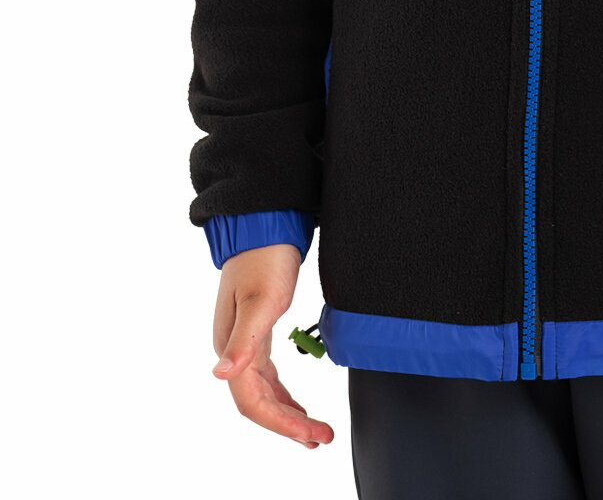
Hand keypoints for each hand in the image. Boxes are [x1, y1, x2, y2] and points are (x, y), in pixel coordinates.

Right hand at [211, 244, 333, 447]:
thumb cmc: (264, 256)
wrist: (265, 223)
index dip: (281, 424)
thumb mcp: (261, 299)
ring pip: (263, 392)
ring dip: (287, 415)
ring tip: (314, 432)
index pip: (252, 402)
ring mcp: (244, 342)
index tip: (311, 435)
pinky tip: (297, 405)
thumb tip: (220, 374)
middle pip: (258, 404)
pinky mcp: (257, 332)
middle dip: (289, 426)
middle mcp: (233, 349)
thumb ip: (244, 340)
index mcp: (231, 345)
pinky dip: (282, 395)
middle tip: (322, 439)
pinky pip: (268, 376)